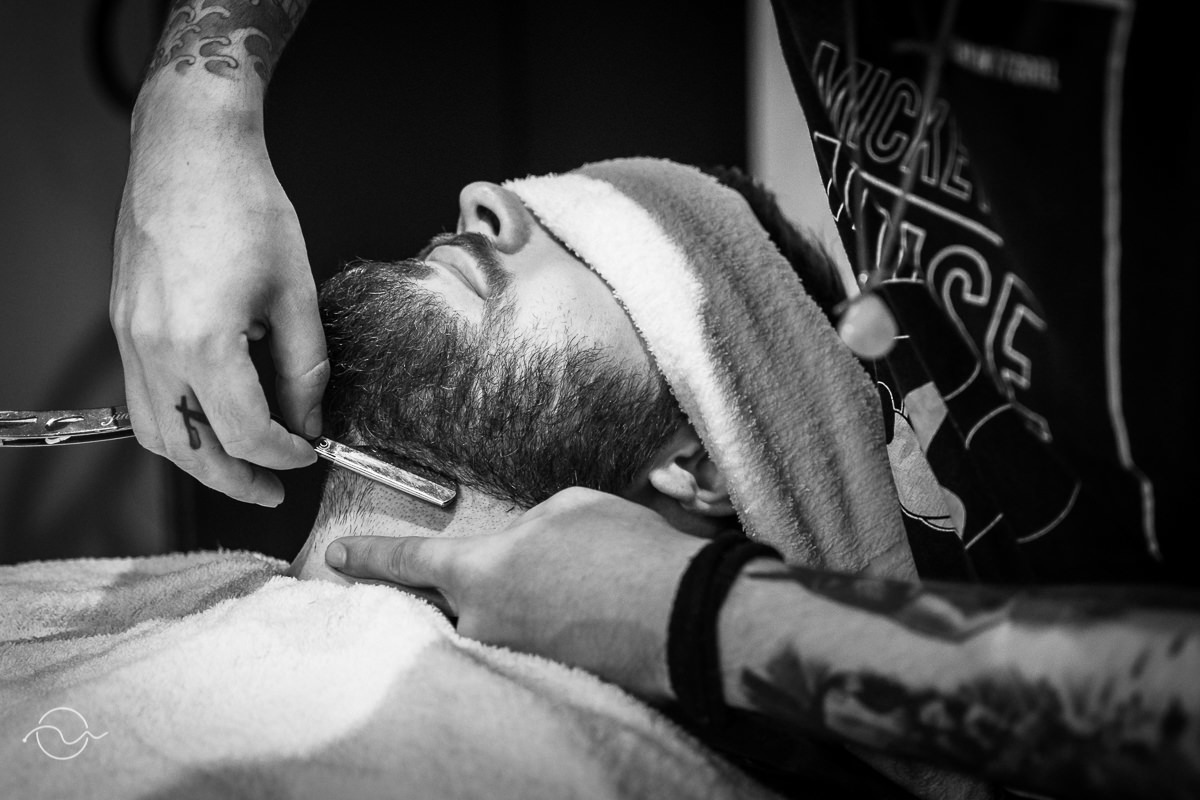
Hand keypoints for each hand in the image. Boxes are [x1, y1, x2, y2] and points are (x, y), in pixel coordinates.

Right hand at [111, 90, 327, 504]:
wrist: (191, 150)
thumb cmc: (247, 206)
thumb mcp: (297, 294)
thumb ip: (305, 369)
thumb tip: (308, 420)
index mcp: (202, 343)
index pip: (245, 434)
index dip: (284, 455)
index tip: (310, 453)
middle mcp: (153, 347)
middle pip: (188, 449)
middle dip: (234, 479)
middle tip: (273, 489)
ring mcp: (129, 337)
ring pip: (154, 431)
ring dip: (199, 458)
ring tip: (244, 463)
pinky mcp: (123, 324)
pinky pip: (143, 396)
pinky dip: (178, 422)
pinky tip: (214, 417)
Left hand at [326, 487, 707, 699]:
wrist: (681, 614)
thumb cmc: (624, 550)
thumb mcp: (568, 508)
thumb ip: (526, 527)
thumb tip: (523, 547)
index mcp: (480, 570)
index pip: (409, 561)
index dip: (371, 556)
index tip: (337, 557)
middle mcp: (484, 622)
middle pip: (457, 602)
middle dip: (489, 583)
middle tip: (545, 572)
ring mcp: (515, 657)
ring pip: (501, 624)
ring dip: (531, 604)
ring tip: (585, 589)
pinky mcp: (548, 679)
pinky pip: (534, 645)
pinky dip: (554, 627)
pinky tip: (591, 613)